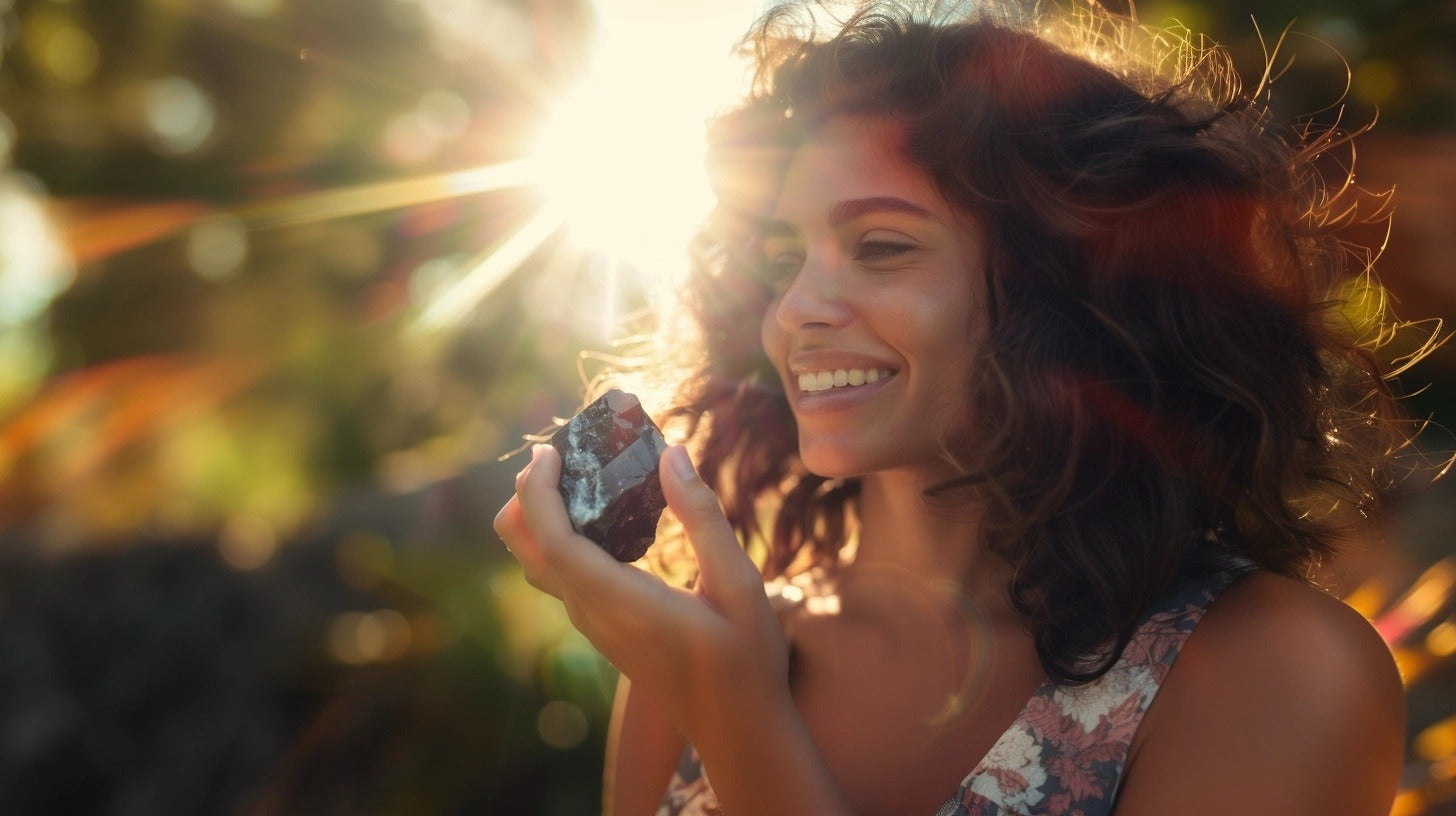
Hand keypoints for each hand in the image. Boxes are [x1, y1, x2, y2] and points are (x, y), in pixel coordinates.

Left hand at [492, 443, 789, 740]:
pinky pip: (562, 575)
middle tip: (558, 454)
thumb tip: (671, 455)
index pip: (555, 542)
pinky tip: (601, 516)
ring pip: (540, 565)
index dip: (539, 493)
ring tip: (578, 474)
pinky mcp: (602, 630)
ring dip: (541, 516)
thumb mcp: (740, 585)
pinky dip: (560, 536)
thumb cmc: (747, 659)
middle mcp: (595, 615)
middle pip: (528, 551)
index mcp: (623, 603)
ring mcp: (594, 627)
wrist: (738, 729)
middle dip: (526, 497)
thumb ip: (703, 520)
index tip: (549, 450)